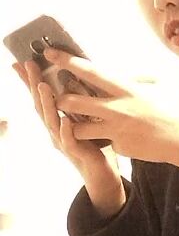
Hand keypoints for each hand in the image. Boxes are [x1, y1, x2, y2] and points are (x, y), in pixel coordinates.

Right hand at [12, 60, 125, 217]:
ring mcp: (63, 141)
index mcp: (55, 120)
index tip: (21, 62)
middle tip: (29, 65)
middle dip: (34, 85)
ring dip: (47, 103)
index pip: (40, 97)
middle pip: (41, 105)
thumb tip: (71, 79)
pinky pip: (69, 141)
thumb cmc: (91, 144)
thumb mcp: (81, 118)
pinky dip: (66, 130)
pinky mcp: (77, 152)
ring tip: (44, 86)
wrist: (100, 173)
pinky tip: (65, 120)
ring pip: (51, 121)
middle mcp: (54, 130)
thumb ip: (74, 102)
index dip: (30, 81)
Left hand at [43, 48, 178, 171]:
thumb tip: (124, 75)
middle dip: (60, 99)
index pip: (89, 71)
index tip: (50, 53)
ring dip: (74, 125)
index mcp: (125, 88)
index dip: (67, 61)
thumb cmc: (177, 110)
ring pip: (79, 129)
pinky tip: (114, 137)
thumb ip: (137, 78)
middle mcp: (116, 109)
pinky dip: (104, 138)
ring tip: (78, 122)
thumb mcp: (159, 85)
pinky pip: (103, 141)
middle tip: (59, 97)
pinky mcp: (119, 147)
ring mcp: (115, 131)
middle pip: (73, 103)